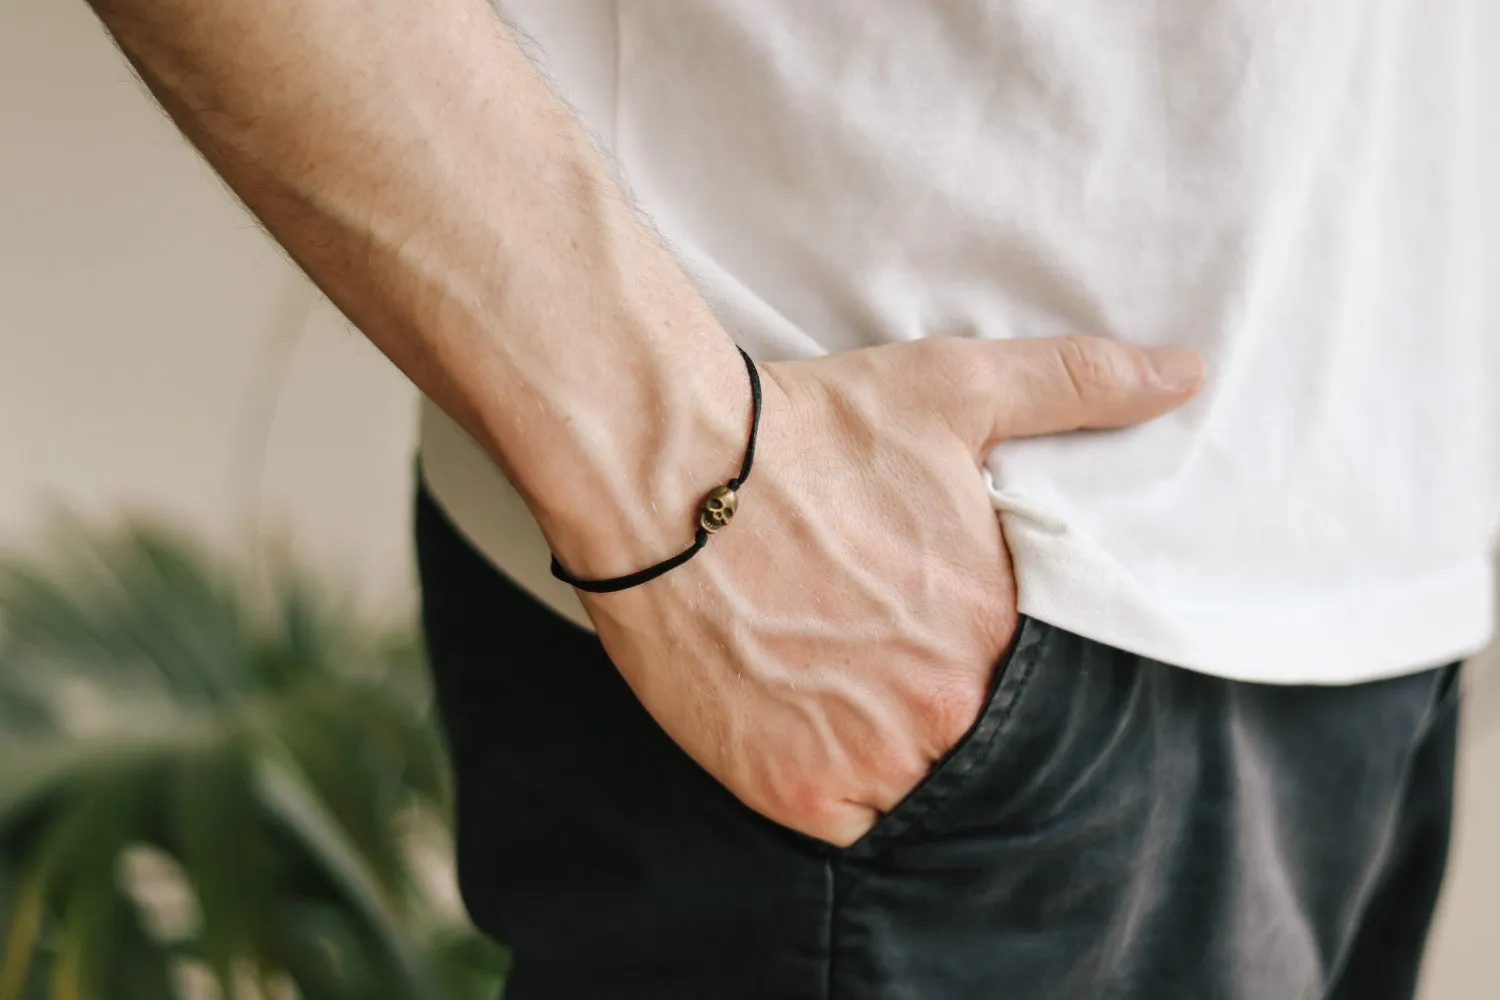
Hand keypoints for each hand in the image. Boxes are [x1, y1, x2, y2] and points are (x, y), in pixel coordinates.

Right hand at [577, 335, 1202, 845]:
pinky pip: (844, 824)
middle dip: (937, 705)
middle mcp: (944, 707)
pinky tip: (804, 727)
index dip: (985, 657)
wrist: (669, 472)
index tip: (936, 626)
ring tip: (840, 691)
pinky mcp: (789, 791)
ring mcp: (866, 759)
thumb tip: (1189, 373)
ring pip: (913, 788)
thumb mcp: (956, 390)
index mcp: (997, 627)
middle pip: (969, 737)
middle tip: (877, 657)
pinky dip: (832, 791)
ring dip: (889, 754)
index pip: (1029, 681)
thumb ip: (1080, 386)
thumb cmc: (810, 431)